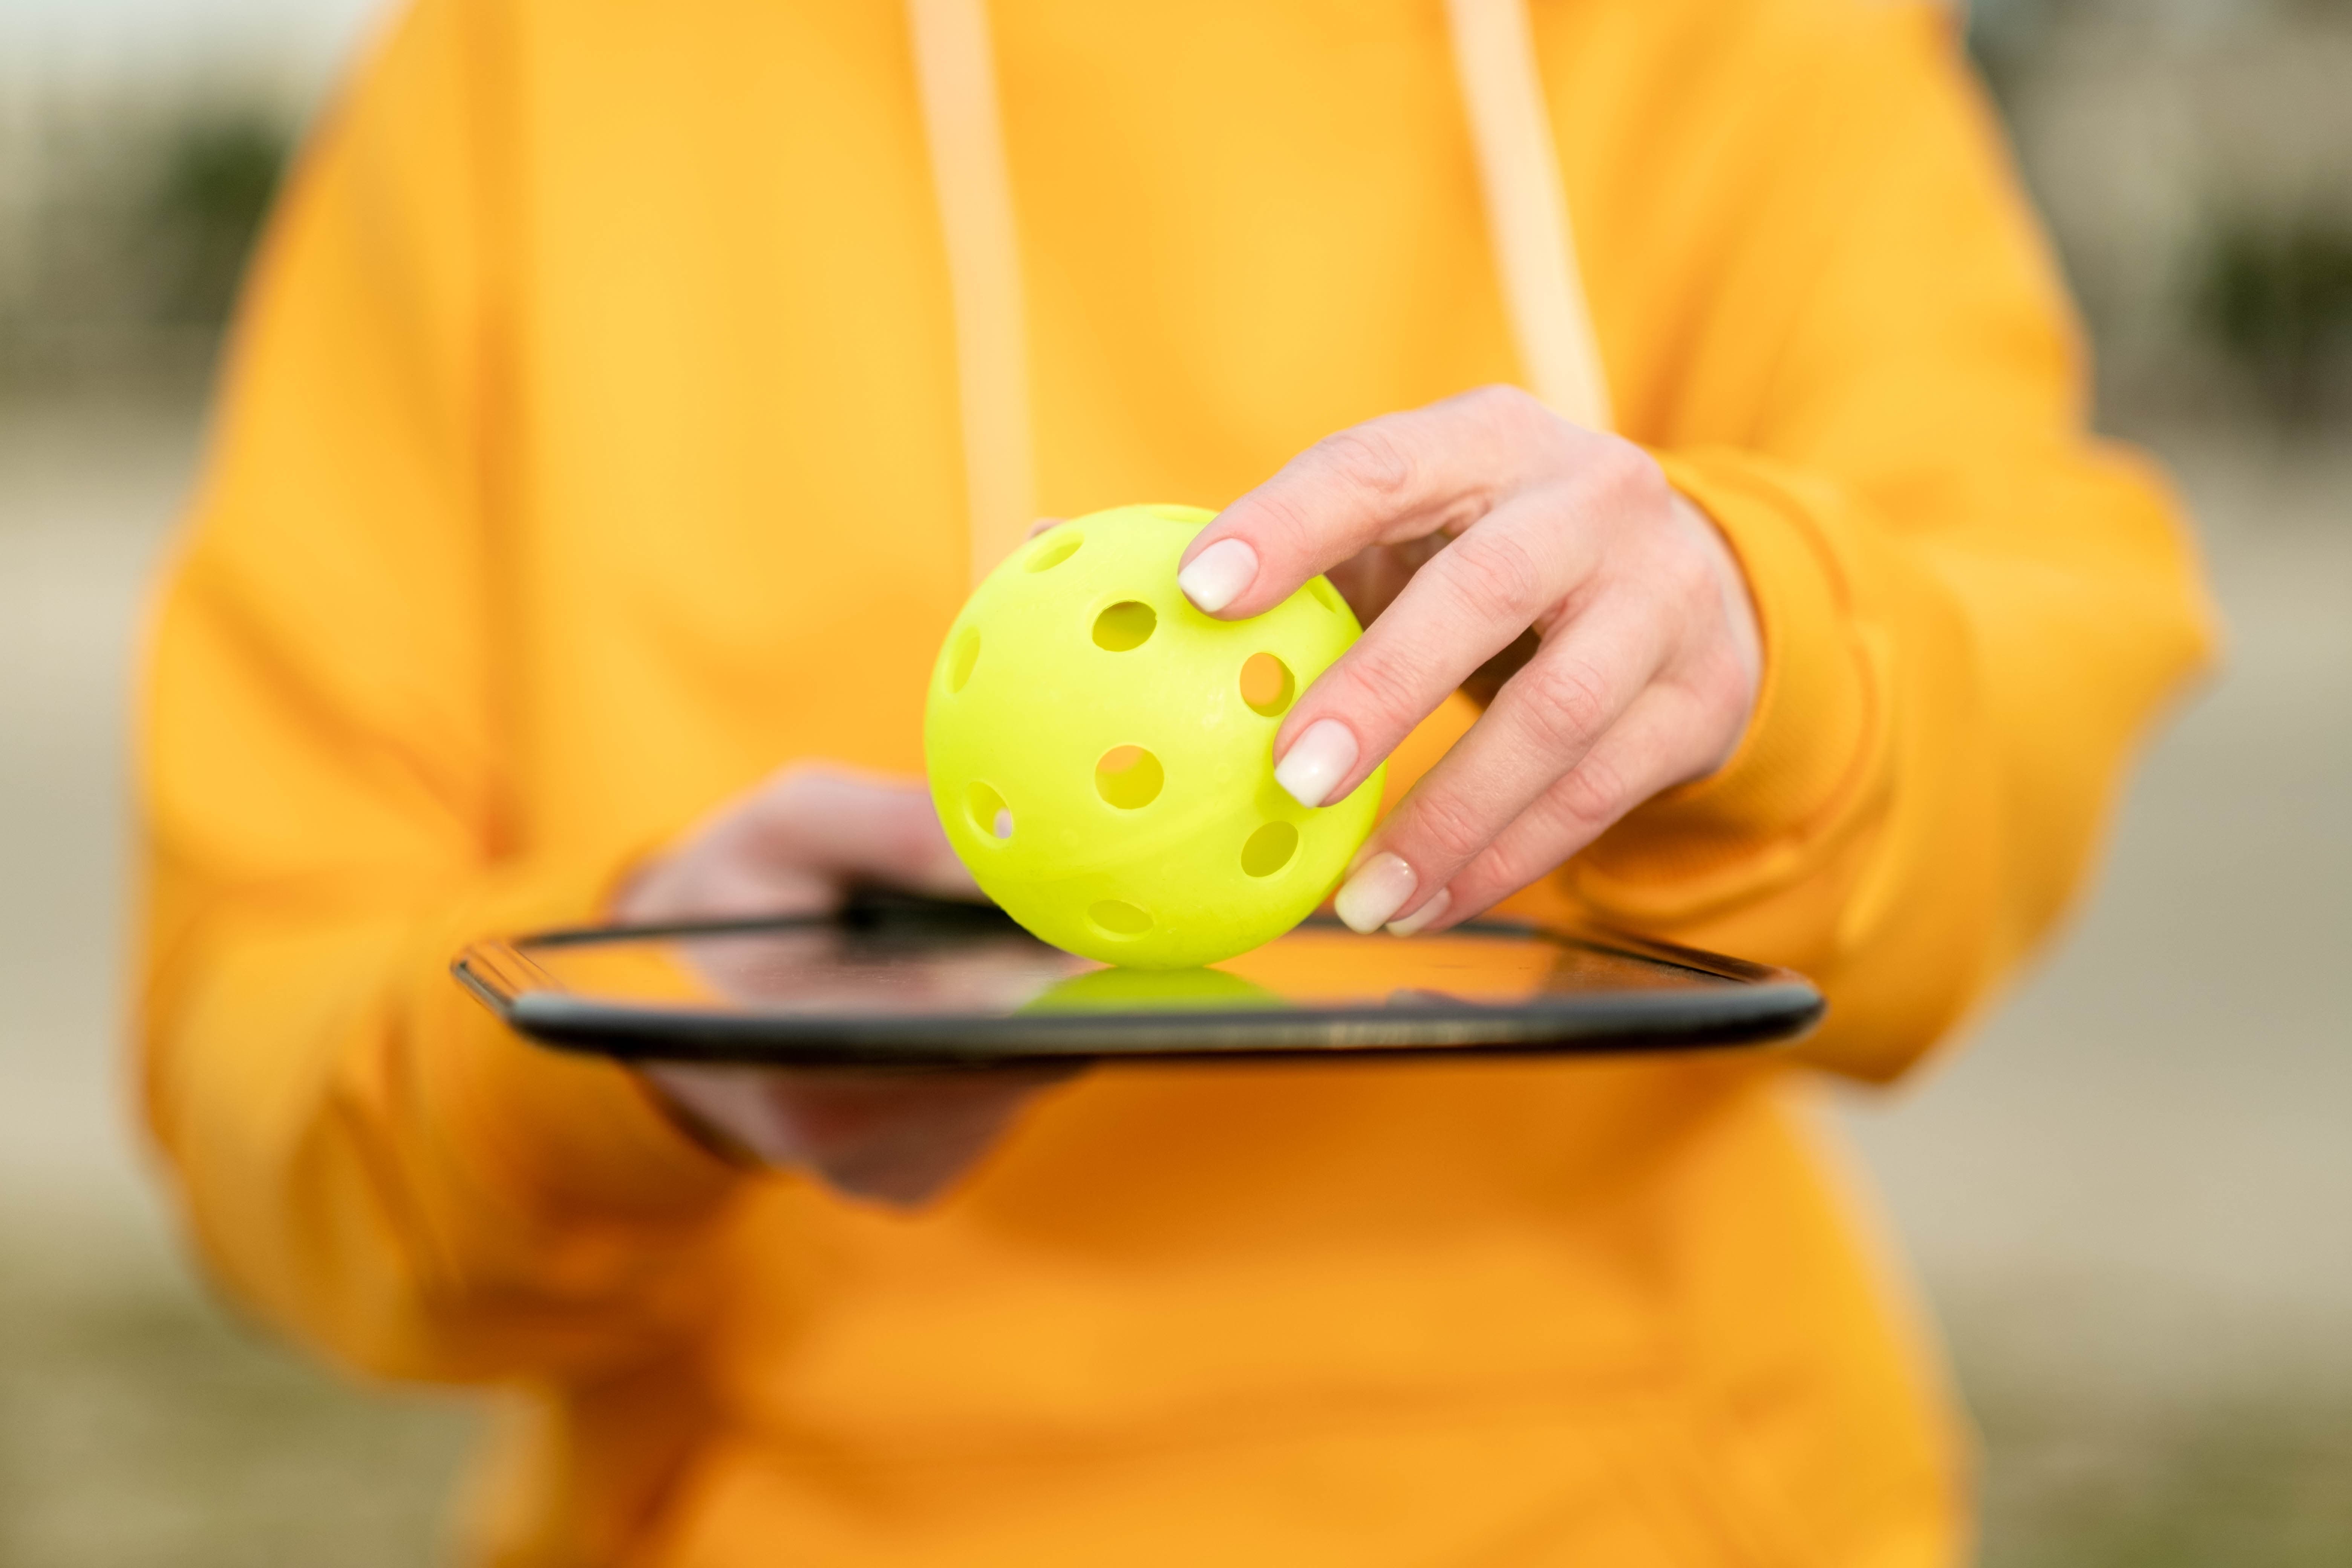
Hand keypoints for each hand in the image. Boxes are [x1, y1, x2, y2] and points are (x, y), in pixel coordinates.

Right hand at [617, 766, 1073, 1206]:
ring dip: (1031, 1005)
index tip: (1107, 919)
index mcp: (798, 1061)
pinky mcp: (914, 1183)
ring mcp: (882, 1173)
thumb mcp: (788, 824)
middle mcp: (845, 1144)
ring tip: (1011, 937)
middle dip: (1056, 979)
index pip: (964, 1019)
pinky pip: (1000, 1101)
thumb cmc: (730, 893)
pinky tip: (975, 992)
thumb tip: (1018, 844)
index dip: (1051, 969)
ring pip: (1020, 1079)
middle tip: (1095, 905)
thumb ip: (895, 826)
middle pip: (1014, 1057)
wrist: (659, 999)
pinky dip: (1005, 1040)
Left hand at [1174, 386, 1761, 935]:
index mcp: (1489, 438)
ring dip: (1450, 817)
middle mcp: (1591, 499)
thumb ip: (1273, 549)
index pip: (1381, 464)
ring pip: (1557, 716)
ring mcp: (1660, 598)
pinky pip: (1598, 795)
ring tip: (1359, 896)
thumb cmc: (1488, 555)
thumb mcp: (1405, 524)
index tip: (1200, 590)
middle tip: (1293, 776)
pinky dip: (1503, 860)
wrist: (1698, 579)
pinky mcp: (1698, 697)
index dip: (1291, 522)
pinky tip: (1426, 906)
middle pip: (1485, 590)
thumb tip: (1051, 546)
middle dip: (1385, 688)